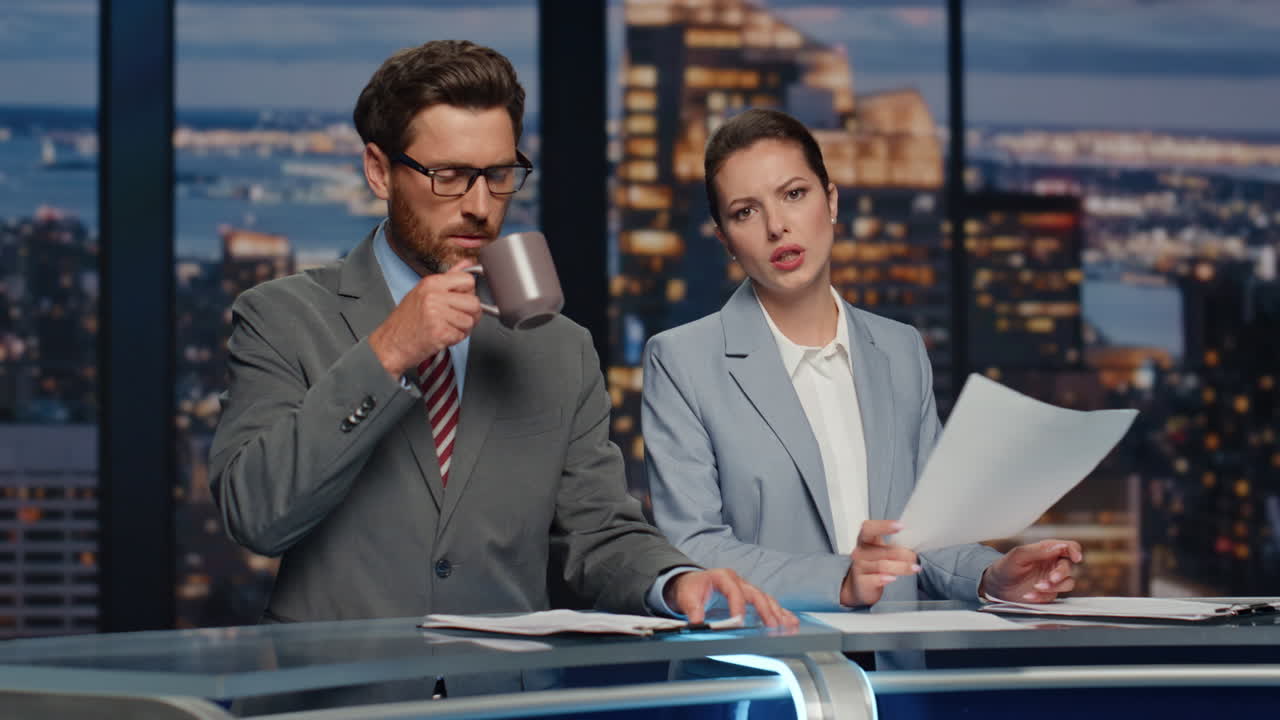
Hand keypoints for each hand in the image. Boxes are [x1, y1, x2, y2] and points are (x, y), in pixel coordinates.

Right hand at [369, 260, 483, 378]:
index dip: (468, 293)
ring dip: (462, 329)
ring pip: (470, 321)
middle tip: (455, 319)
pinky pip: (462, 335)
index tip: (460, 300)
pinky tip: (442, 336)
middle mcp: (433, 296)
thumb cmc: (406, 320)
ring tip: (445, 327)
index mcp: (431, 283)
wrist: (390, 344)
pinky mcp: (439, 332)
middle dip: (469, 314)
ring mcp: (436, 314)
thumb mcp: (424, 292)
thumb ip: (449, 277)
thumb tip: (469, 263)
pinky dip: (455, 339)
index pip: (468, 280)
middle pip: (474, 302)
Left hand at [663, 568, 797, 628]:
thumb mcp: (687, 597)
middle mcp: (739, 582)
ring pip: (766, 599)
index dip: (738, 606)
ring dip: (778, 613)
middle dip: (765, 611)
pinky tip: (790, 622)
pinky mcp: (751, 598)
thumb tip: (697, 622)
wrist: (692, 584)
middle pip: (756, 594)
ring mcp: (747, 589)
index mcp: (723, 577)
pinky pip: (768, 604)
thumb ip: (692, 609)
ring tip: (789, 626)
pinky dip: (780, 613)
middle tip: (773, 626)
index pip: (734, 591)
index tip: (739, 622)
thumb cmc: (692, 589)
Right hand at [840, 520, 919, 607]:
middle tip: (914, 557)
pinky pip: (875, 579)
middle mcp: (860, 552)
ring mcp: (859, 567)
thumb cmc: (874, 564)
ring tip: (914, 568)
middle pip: (882, 550)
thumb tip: (914, 545)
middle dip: (902, 553)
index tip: (900, 526)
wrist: (861, 586)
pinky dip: (885, 578)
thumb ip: (894, 547)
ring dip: (901, 567)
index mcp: (865, 540)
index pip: (869, 528)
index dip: (883, 526)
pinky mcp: (861, 582)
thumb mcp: (883, 552)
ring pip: (882, 565)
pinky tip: (892, 578)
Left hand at [979, 540, 1083, 602]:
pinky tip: (1029, 595)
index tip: (1075, 558)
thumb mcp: (1018, 555)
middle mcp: (1052, 564)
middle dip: (1061, 573)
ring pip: (1068, 583)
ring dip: (1054, 586)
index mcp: (1047, 550)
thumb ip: (1038, 550)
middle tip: (1051, 578)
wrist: (996, 586)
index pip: (1069, 547)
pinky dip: (1042, 596)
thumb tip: (1059, 547)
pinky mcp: (1049, 593)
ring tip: (1037, 587)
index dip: (1075, 551)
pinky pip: (1054, 596)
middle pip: (1069, 566)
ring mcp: (1052, 580)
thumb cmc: (1006, 566)